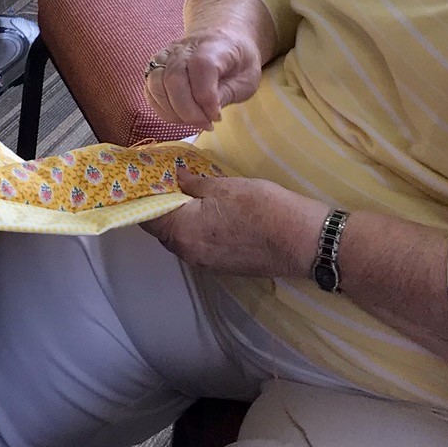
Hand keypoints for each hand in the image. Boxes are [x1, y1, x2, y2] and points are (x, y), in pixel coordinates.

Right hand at [143, 26, 265, 125]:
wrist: (222, 35)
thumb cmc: (238, 59)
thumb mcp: (248, 77)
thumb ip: (229, 93)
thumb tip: (209, 112)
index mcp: (213, 46)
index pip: (201, 67)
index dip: (206, 97)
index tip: (217, 116)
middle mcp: (183, 48)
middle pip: (174, 78)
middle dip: (188, 111)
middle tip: (206, 124)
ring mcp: (165, 56)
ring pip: (156, 85)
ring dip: (173, 112)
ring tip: (193, 121)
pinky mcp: (155, 65)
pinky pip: (150, 90)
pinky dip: (161, 109)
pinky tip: (180, 116)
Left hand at [145, 168, 324, 278]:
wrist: (304, 241)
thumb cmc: (263, 208)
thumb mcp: (226, 187)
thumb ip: (194, 184)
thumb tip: (176, 177)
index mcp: (183, 232)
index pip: (147, 217)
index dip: (143, 197)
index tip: (144, 181)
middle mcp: (188, 254)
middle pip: (162, 230)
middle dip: (162, 207)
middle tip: (169, 184)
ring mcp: (206, 264)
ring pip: (181, 239)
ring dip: (180, 220)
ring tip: (189, 197)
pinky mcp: (222, 268)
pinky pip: (198, 247)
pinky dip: (196, 231)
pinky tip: (209, 216)